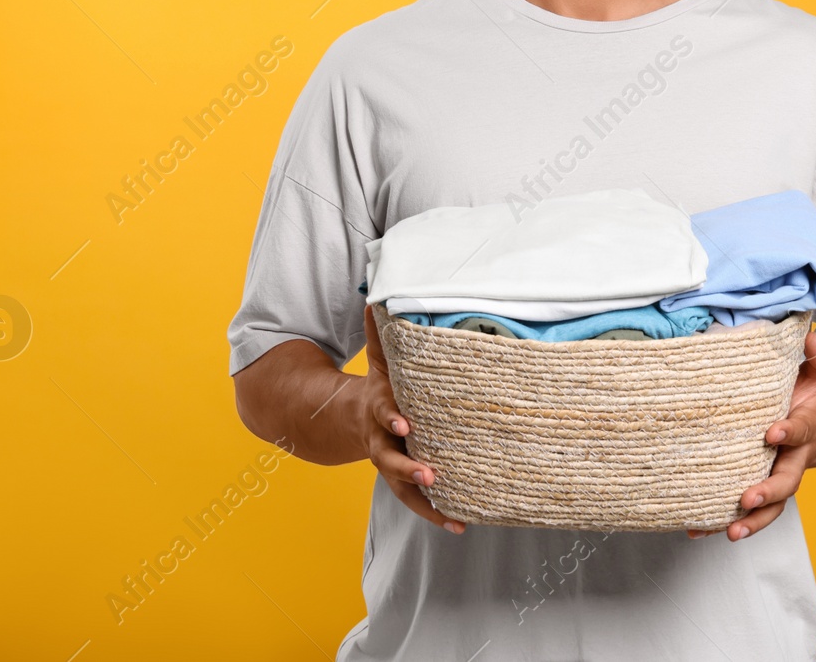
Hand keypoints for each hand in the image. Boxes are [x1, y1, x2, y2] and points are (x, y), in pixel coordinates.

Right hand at [362, 304, 464, 534]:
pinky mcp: (404, 481)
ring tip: (451, 513)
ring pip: (403, 488)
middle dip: (410, 467)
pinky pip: (418, 502)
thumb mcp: (380, 357)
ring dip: (426, 502)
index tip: (405, 423)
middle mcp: (382, 442)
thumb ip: (381, 329)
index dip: (392, 418)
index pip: (383, 414)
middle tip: (432, 474)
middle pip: (390, 460)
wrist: (354, 419)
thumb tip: (380, 291)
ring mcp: (392, 465)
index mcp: (379, 409)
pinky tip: (461, 524)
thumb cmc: (380, 384)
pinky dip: (437, 514)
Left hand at [690, 329, 815, 541]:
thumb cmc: (811, 398)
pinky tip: (697, 530)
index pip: (800, 430)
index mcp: (807, 428)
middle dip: (767, 492)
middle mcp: (794, 459)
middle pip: (787, 482)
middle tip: (748, 498)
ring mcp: (778, 477)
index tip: (772, 431)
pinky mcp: (761, 490)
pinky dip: (723, 523)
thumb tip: (811, 337)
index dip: (789, 432)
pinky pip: (746, 513)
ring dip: (751, 522)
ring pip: (770, 508)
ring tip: (731, 532)